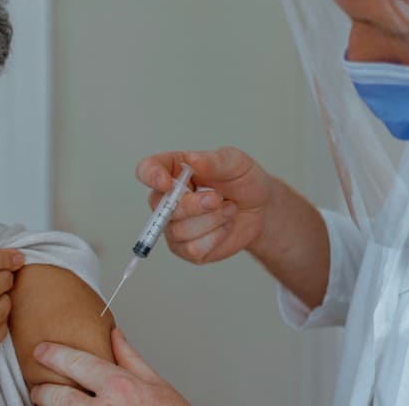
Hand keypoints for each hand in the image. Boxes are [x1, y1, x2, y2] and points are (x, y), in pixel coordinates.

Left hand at [31, 328, 187, 405]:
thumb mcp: (155, 384)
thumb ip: (130, 358)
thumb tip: (114, 334)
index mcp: (120, 388)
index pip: (76, 363)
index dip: (53, 354)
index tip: (42, 351)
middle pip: (57, 397)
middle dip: (43, 392)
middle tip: (40, 389)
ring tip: (51, 403)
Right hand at [135, 147, 274, 263]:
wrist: (261, 209)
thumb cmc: (244, 181)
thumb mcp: (235, 163)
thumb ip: (214, 161)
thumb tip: (193, 160)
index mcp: (173, 170)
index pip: (146, 170)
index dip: (151, 176)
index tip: (168, 183)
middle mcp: (167, 199)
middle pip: (161, 207)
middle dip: (194, 205)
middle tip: (218, 198)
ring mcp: (175, 226)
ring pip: (180, 230)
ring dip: (211, 220)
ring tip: (227, 209)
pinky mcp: (187, 249)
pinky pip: (193, 249)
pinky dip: (215, 237)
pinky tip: (224, 226)